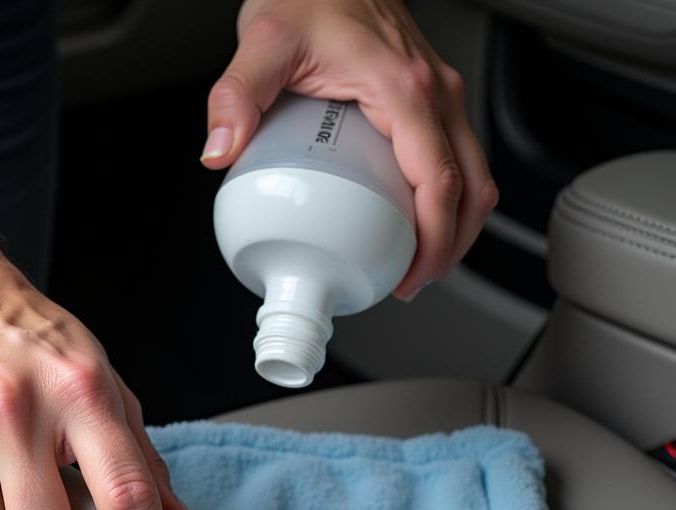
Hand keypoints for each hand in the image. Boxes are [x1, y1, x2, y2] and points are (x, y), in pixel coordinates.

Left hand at [201, 0, 498, 299]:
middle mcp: (433, 92)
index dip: (432, 240)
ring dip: (454, 226)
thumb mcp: (262, 42)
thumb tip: (220, 150)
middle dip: (449, 247)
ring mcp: (437, 94)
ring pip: (473, 174)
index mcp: (404, 88)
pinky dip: (445, 197)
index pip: (439, 180)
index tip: (409, 275)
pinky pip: (454, 156)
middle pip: (470, 187)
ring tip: (415, 262)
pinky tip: (410, 218)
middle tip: (410, 282)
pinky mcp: (429, 97)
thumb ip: (235, 97)